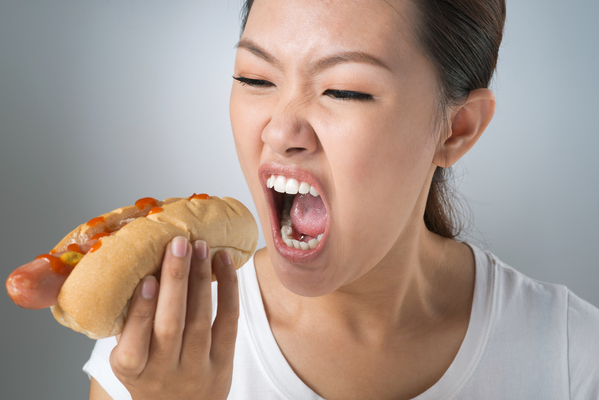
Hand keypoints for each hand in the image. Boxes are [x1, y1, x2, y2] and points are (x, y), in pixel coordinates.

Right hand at [110, 237, 238, 399]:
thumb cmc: (150, 374)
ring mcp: (197, 368)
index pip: (135, 339)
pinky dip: (228, 289)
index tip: (147, 278)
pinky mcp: (223, 362)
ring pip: (201, 320)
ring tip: (199, 246)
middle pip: (172, 324)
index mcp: (132, 369)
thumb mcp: (129, 357)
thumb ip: (129, 323)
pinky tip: (223, 261)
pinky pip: (228, 321)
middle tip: (177, 244)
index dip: (142, 309)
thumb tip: (134, 266)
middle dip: (176, 281)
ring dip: (201, 279)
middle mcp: (164, 370)